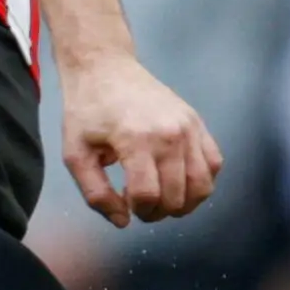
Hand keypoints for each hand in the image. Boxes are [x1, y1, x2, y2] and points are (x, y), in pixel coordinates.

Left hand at [59, 49, 220, 227]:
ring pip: (202, 186)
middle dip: (157, 211)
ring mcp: (189, 127)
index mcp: (136, 140)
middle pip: (176, 197)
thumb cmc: (86, 111)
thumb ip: (95, 194)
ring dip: (182, 203)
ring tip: (161, 196)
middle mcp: (170, 134)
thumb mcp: (75, 154)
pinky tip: (178, 180)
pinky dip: (201, 182)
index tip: (125, 201)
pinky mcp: (197, 123)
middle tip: (139, 201)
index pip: (148, 197)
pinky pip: (214, 164)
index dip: (136, 210)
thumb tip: (123, 222)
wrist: (105, 68)